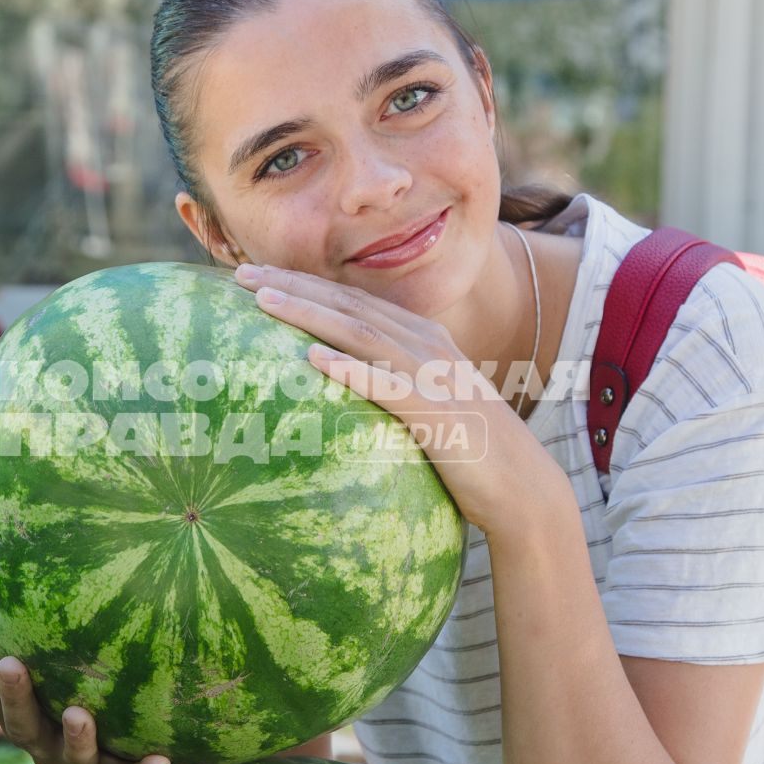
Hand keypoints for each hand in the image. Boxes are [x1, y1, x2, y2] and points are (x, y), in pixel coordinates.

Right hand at [0, 571, 171, 763]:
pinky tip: (163, 759)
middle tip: (12, 664)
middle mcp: (43, 743)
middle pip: (20, 723)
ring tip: (80, 714)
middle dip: (14, 694)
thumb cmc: (79, 701)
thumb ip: (32, 624)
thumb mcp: (53, 668)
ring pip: (72, 757)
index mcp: (22, 713)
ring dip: (76, 737)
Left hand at [232, 262, 543, 531]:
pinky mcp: (438, 416)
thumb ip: (386, 384)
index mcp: (422, 339)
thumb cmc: (467, 451)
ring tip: (264, 302)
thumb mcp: (424, 404)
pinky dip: (351, 370)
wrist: (523, 489)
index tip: (255, 273)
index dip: (304, 282)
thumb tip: (333, 380)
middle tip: (240, 273)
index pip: (353, 301)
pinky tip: (313, 360)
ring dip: (311, 314)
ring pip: (362, 334)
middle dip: (295, 285)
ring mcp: (434, 378)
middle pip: (350, 305)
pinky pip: (388, 387)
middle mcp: (427, 347)